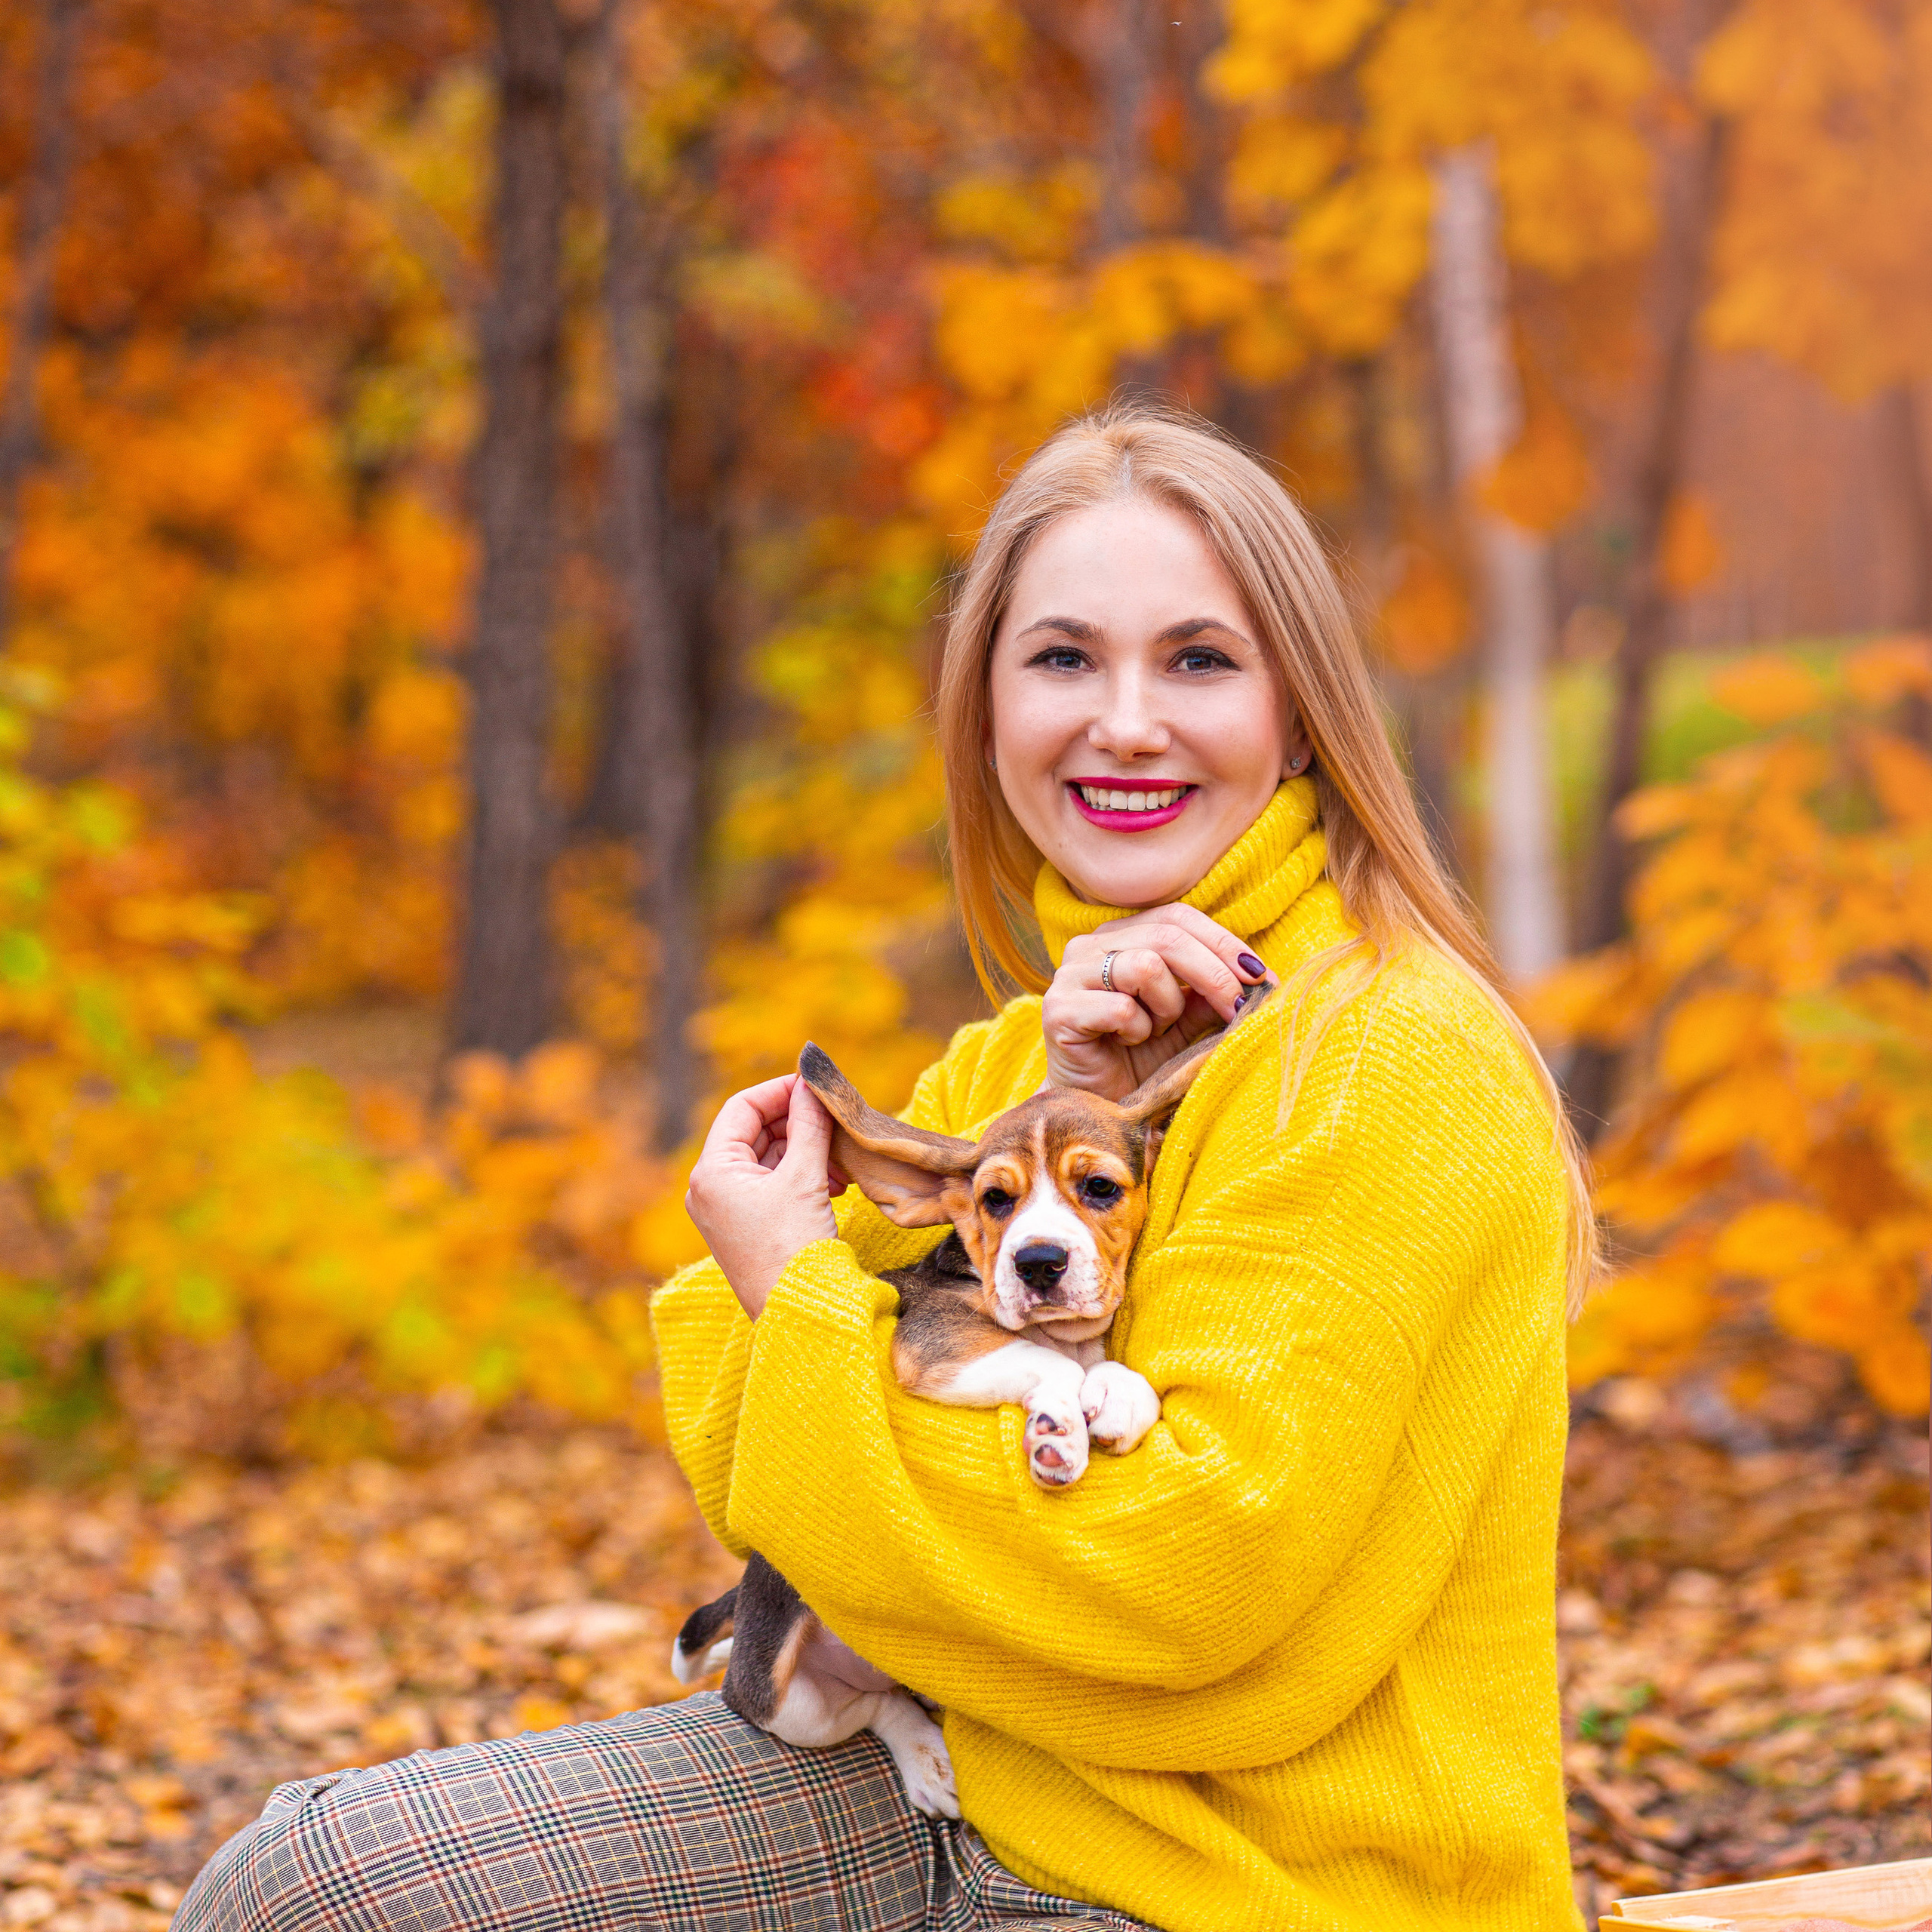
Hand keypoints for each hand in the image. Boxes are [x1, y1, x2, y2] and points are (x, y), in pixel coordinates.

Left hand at [685, 1073, 843, 1318]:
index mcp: (711, 1172)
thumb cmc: (794, 1248)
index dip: (780, 1091)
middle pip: (755, 1133)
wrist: (798, 1315)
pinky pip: (773, 1185)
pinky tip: (835, 1183)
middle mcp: (710, 1188)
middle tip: (836, 1122)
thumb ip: (809, 1124)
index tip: (815, 1086)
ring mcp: (727, 1210)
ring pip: (768, 1159)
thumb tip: (812, 1082)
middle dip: (798, 1124)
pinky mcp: (747, 1227)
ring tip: (840, 1161)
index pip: (742, 1108)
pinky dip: (802, 1176)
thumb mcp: (805, 1178)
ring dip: (806, 1151)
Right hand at [1042, 904, 1270, 1100]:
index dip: (1223, 942)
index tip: (1261, 976)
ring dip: (1168, 1006)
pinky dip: (1139, 1030)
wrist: (1097, 1107)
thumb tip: (1261, 976)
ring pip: (1145, 967)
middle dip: (1214, 974)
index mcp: (1120, 935)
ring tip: (1158, 1031)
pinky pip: (1120, 1008)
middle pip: (1167, 937)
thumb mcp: (1187, 1020)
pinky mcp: (1058, 1010)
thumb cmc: (1141, 1059)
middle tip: (1239, 1008)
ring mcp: (1069, 974)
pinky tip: (1130, 1044)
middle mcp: (1089, 945)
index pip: (1178, 917)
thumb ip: (1212, 992)